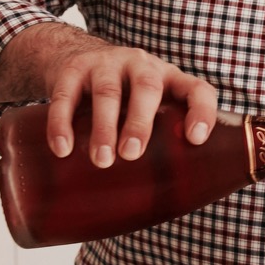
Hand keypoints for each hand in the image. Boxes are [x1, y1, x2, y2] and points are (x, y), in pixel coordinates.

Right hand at [0, 21, 217, 165]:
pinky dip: (62, 123)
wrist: (74, 56)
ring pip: (107, 92)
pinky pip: (66, 96)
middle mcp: (141, 66)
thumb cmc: (123, 98)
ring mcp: (106, 64)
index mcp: (169, 80)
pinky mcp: (71, 71)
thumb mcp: (146, 109)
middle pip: (147, 88)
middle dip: (140, 122)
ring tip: (102, 160)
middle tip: (131, 154)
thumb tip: (159, 208)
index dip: (202, 112)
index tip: (196, 139)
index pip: (197, 89)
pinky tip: (63, 148)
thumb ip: (156, 145)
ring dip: (104, 127)